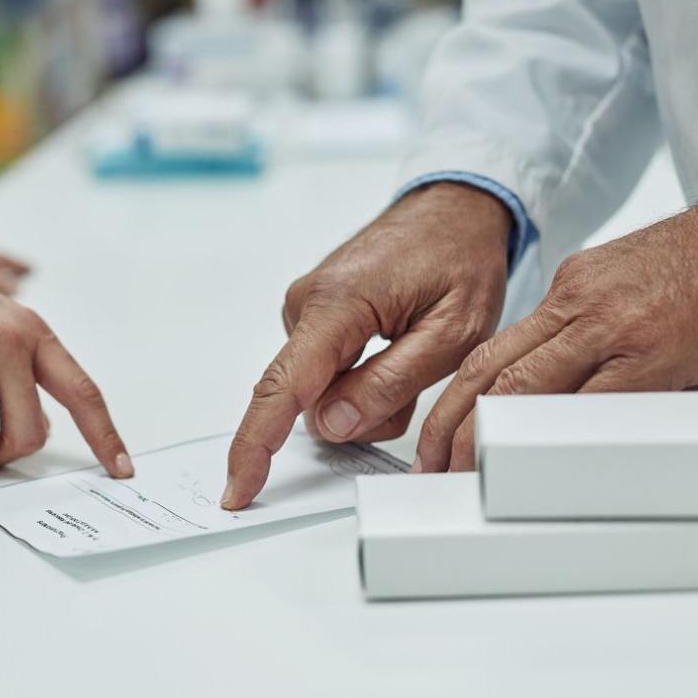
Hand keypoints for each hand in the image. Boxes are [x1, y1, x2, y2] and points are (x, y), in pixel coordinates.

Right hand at [221, 183, 513, 508]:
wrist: (454, 210)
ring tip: (411, 352)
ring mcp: (306, 308)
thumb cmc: (459, 257)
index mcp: (338, 303)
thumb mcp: (451, 333)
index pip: (284, 387)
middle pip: (309, 400)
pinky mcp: (313, 314)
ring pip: (320, 391)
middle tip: (419, 378)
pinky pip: (324, 372)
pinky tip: (393, 346)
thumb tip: (333, 424)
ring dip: (366, 394)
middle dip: (360, 412)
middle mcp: (307, 303)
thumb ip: (391, 383)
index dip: (257, 445)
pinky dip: (359, 377)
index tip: (238, 487)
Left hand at [417, 164, 697, 472]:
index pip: (499, 347)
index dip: (461, 394)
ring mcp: (612, 324)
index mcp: (573, 289)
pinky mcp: (654, 351)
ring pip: (525, 384)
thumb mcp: (637, 289)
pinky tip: (538, 468)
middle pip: (492, 368)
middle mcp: (580, 302)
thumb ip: (604, 339)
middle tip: (431, 464)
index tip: (447, 430)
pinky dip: (559, 439)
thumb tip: (591, 396)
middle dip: (451, 422)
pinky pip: (593, 403)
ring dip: (486, 437)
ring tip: (466, 475)